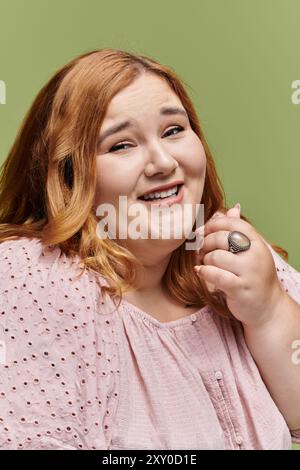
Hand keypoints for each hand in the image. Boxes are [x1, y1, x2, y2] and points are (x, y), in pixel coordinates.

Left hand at [193, 203, 285, 327]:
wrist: (268, 307)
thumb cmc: (254, 277)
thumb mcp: (251, 252)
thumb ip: (240, 232)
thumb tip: (232, 209)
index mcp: (257, 243)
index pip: (233, 223)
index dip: (214, 224)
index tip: (204, 231)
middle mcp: (255, 255)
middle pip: (221, 238)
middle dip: (205, 244)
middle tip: (200, 251)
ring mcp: (249, 272)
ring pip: (216, 257)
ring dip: (204, 260)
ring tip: (205, 264)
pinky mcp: (240, 289)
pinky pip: (216, 275)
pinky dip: (204, 272)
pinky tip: (200, 272)